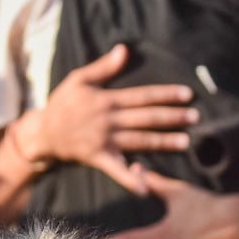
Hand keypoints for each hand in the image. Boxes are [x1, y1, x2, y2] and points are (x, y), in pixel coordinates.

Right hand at [34, 44, 195, 193]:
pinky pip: (117, 171)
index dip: (165, 95)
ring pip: (139, 140)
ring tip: (185, 141)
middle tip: (195, 117)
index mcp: (107, 100)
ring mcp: (104, 141)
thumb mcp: (79, 79)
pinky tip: (146, 188)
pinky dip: (131, 180)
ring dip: (163, 142)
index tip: (187, 95)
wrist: (43, 133)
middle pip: (146, 118)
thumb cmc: (62, 104)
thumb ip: (103, 67)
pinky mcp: (99, 158)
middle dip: (172, 117)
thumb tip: (124, 50)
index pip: (142, 96)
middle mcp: (108, 120)